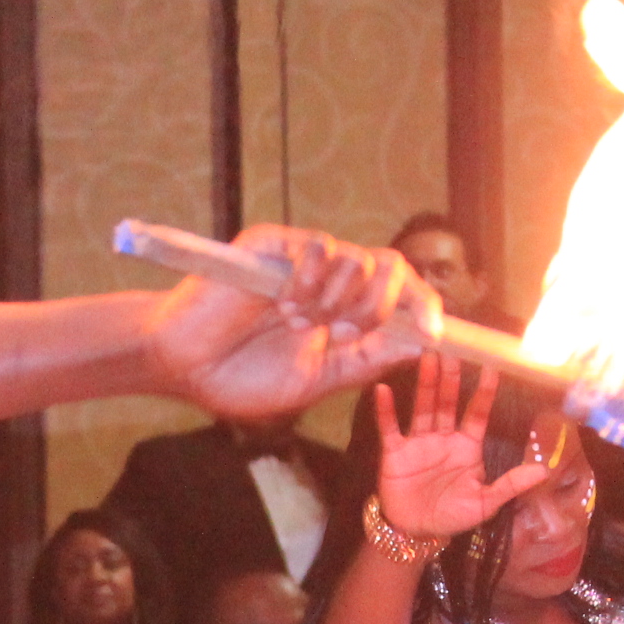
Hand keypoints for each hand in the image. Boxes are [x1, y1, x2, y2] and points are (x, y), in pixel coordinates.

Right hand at [147, 226, 429, 419]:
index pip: (400, 295)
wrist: (185, 368)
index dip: (425, 307)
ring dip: (338, 300)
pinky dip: (311, 280)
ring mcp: (304, 260)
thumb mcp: (316, 380)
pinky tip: (284, 305)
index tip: (438, 333)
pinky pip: (320, 246)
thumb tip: (420, 344)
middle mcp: (330, 281)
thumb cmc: (241, 377)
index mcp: (343, 313)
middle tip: (343, 331)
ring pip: (360, 259)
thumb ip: (364, 361)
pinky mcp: (276, 244)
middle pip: (391, 268)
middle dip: (381, 305)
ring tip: (296, 323)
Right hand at [371, 353, 552, 543]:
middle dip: (451, 378)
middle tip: (453, 350)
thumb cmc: (452, 516)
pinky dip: (386, 410)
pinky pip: (390, 428)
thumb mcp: (486, 503)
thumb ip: (511, 484)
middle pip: (449, 403)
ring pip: (424, 407)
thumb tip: (544, 471)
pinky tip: (383, 390)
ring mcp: (419, 442)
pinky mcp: (395, 452)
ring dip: (426, 383)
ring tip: (428, 357)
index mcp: (467, 447)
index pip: (478, 414)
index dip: (484, 392)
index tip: (491, 368)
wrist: (416, 533)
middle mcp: (444, 438)